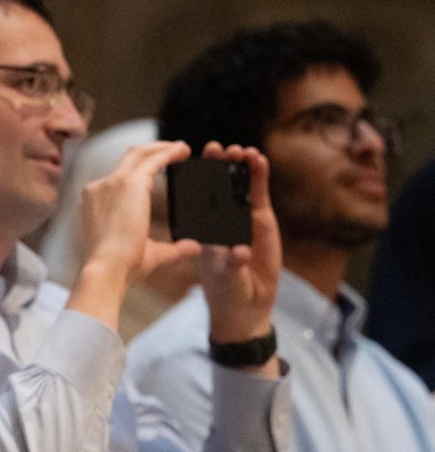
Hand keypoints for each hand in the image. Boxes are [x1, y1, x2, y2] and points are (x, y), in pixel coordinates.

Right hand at [79, 141, 201, 287]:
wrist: (108, 269)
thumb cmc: (121, 268)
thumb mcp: (150, 254)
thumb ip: (172, 248)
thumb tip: (193, 246)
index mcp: (96, 202)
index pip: (119, 176)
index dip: (140, 168)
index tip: (158, 167)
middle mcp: (100, 188)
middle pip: (128, 158)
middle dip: (152, 150)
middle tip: (175, 150)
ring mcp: (113, 183)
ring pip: (139, 153)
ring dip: (162, 148)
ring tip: (182, 148)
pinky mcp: (130, 183)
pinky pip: (153, 160)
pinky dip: (169, 153)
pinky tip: (183, 152)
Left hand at [197, 142, 281, 344]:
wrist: (247, 304)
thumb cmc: (227, 290)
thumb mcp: (227, 276)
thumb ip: (234, 262)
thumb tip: (240, 251)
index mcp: (202, 228)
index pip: (197, 199)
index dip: (196, 180)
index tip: (190, 162)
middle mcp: (220, 219)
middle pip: (218, 186)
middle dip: (218, 166)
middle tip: (217, 148)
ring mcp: (241, 217)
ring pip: (238, 186)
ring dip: (238, 167)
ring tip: (240, 151)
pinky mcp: (261, 220)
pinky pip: (258, 194)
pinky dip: (258, 177)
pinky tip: (259, 160)